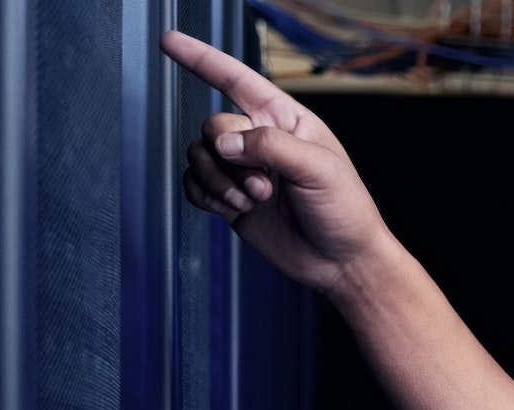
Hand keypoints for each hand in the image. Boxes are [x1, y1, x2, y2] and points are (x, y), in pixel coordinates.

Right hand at [163, 30, 392, 296]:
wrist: (342, 263)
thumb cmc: (345, 212)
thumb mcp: (318, 169)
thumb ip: (270, 145)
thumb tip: (224, 142)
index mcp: (285, 120)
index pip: (236, 79)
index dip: (201, 59)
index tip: (169, 41)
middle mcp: (260, 140)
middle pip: (213, 126)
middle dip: (230, 158)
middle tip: (264, 187)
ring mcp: (243, 170)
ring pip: (199, 155)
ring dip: (219, 180)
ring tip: (253, 201)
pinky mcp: (232, 199)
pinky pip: (195, 185)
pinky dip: (206, 196)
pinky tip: (232, 208)